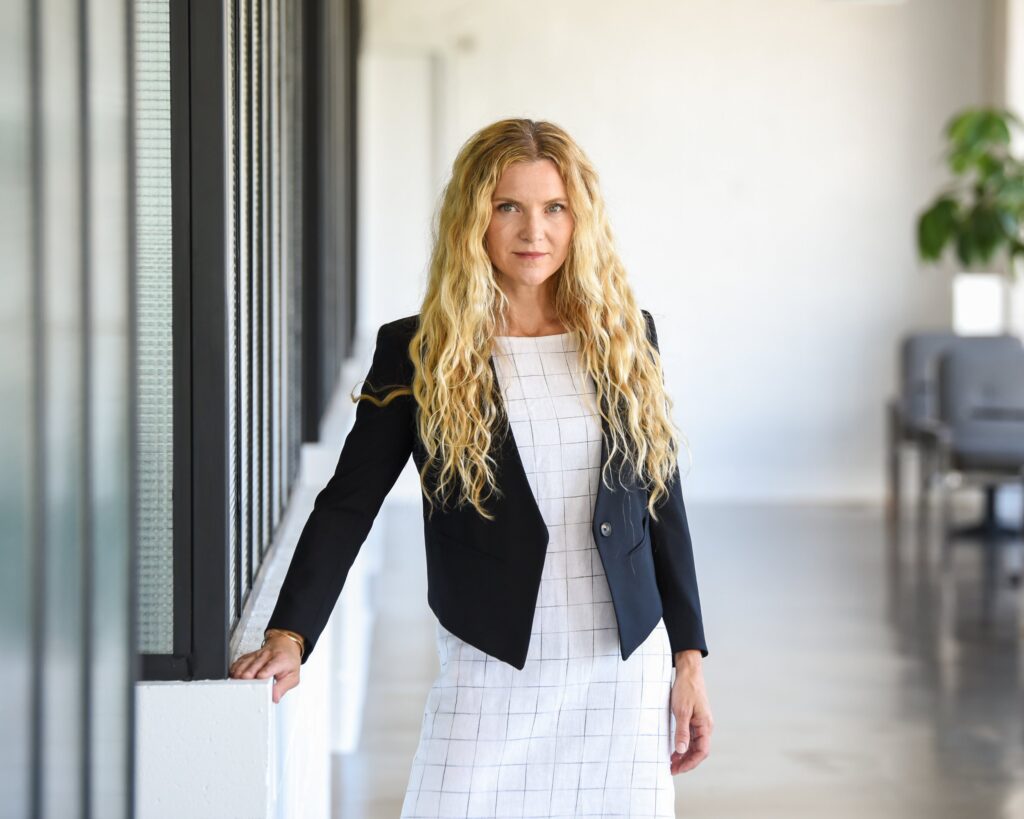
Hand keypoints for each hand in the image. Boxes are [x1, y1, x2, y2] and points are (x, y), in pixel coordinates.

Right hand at [228, 636, 301, 703]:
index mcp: (279, 660)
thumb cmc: (289, 661)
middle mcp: (266, 656)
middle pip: (251, 668)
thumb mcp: (293, 676)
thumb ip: (283, 688)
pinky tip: (235, 677)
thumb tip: (274, 698)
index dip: (260, 678)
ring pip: (243, 664)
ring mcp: (257, 655)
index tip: (258, 686)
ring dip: (238, 676)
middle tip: (246, 689)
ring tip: (238, 685)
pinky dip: (235, 670)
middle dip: (247, 680)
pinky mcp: (249, 655)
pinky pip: (238, 662)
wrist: (286, 645)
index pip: (266, 670)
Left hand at [669, 655, 712, 774]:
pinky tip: (674, 750)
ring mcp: (700, 723)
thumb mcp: (681, 711)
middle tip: (671, 769)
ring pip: (694, 745)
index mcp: (705, 725)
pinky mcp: (694, 719)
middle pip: (698, 751)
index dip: (690, 763)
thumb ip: (682, 731)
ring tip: (671, 763)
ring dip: (684, 755)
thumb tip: (682, 751)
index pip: (701, 751)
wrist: (688, 672)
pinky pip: (691, 737)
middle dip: (686, 762)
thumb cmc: (686, 689)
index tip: (677, 769)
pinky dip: (683, 745)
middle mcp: (705, 726)